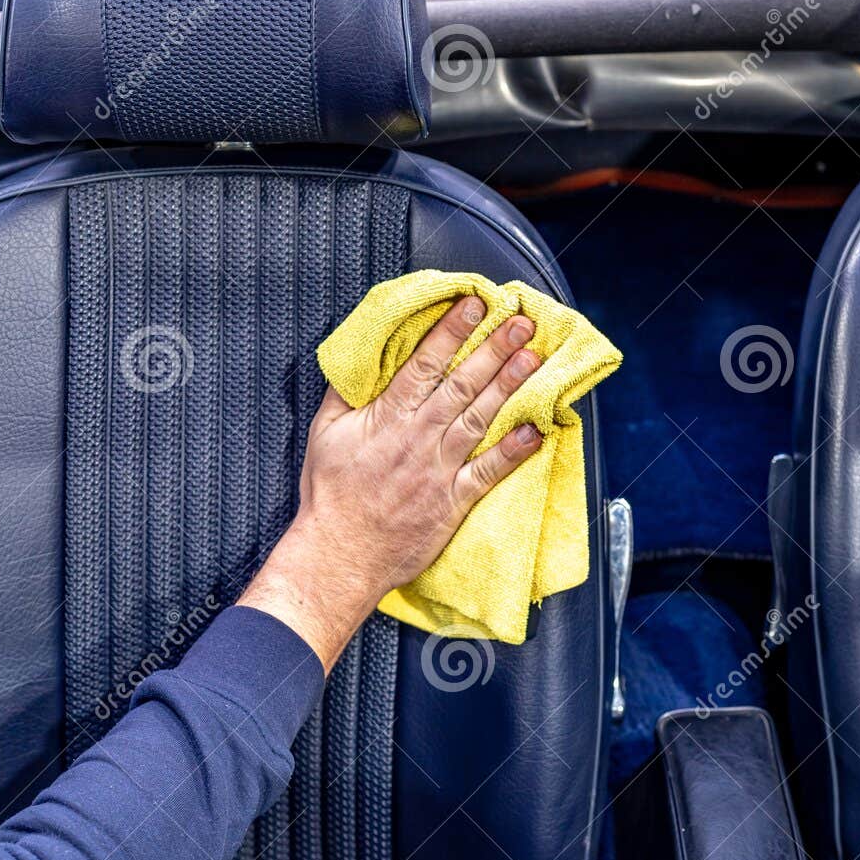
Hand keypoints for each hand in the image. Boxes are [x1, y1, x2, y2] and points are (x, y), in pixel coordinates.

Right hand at [239, 296, 543, 669]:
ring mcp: (438, 469)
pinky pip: (488, 472)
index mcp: (387, 418)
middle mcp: (417, 438)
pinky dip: (513, 452)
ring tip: (533, 360)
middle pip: (461, 384)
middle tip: (520, 323)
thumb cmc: (331, 496)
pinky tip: (535, 430)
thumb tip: (360, 361)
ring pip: (479, 418)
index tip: (474, 304)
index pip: (424, 363)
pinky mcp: (453, 501)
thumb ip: (345, 394)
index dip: (451, 331)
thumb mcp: (325, 434)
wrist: (340, 554)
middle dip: (493, 349)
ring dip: (508, 386)